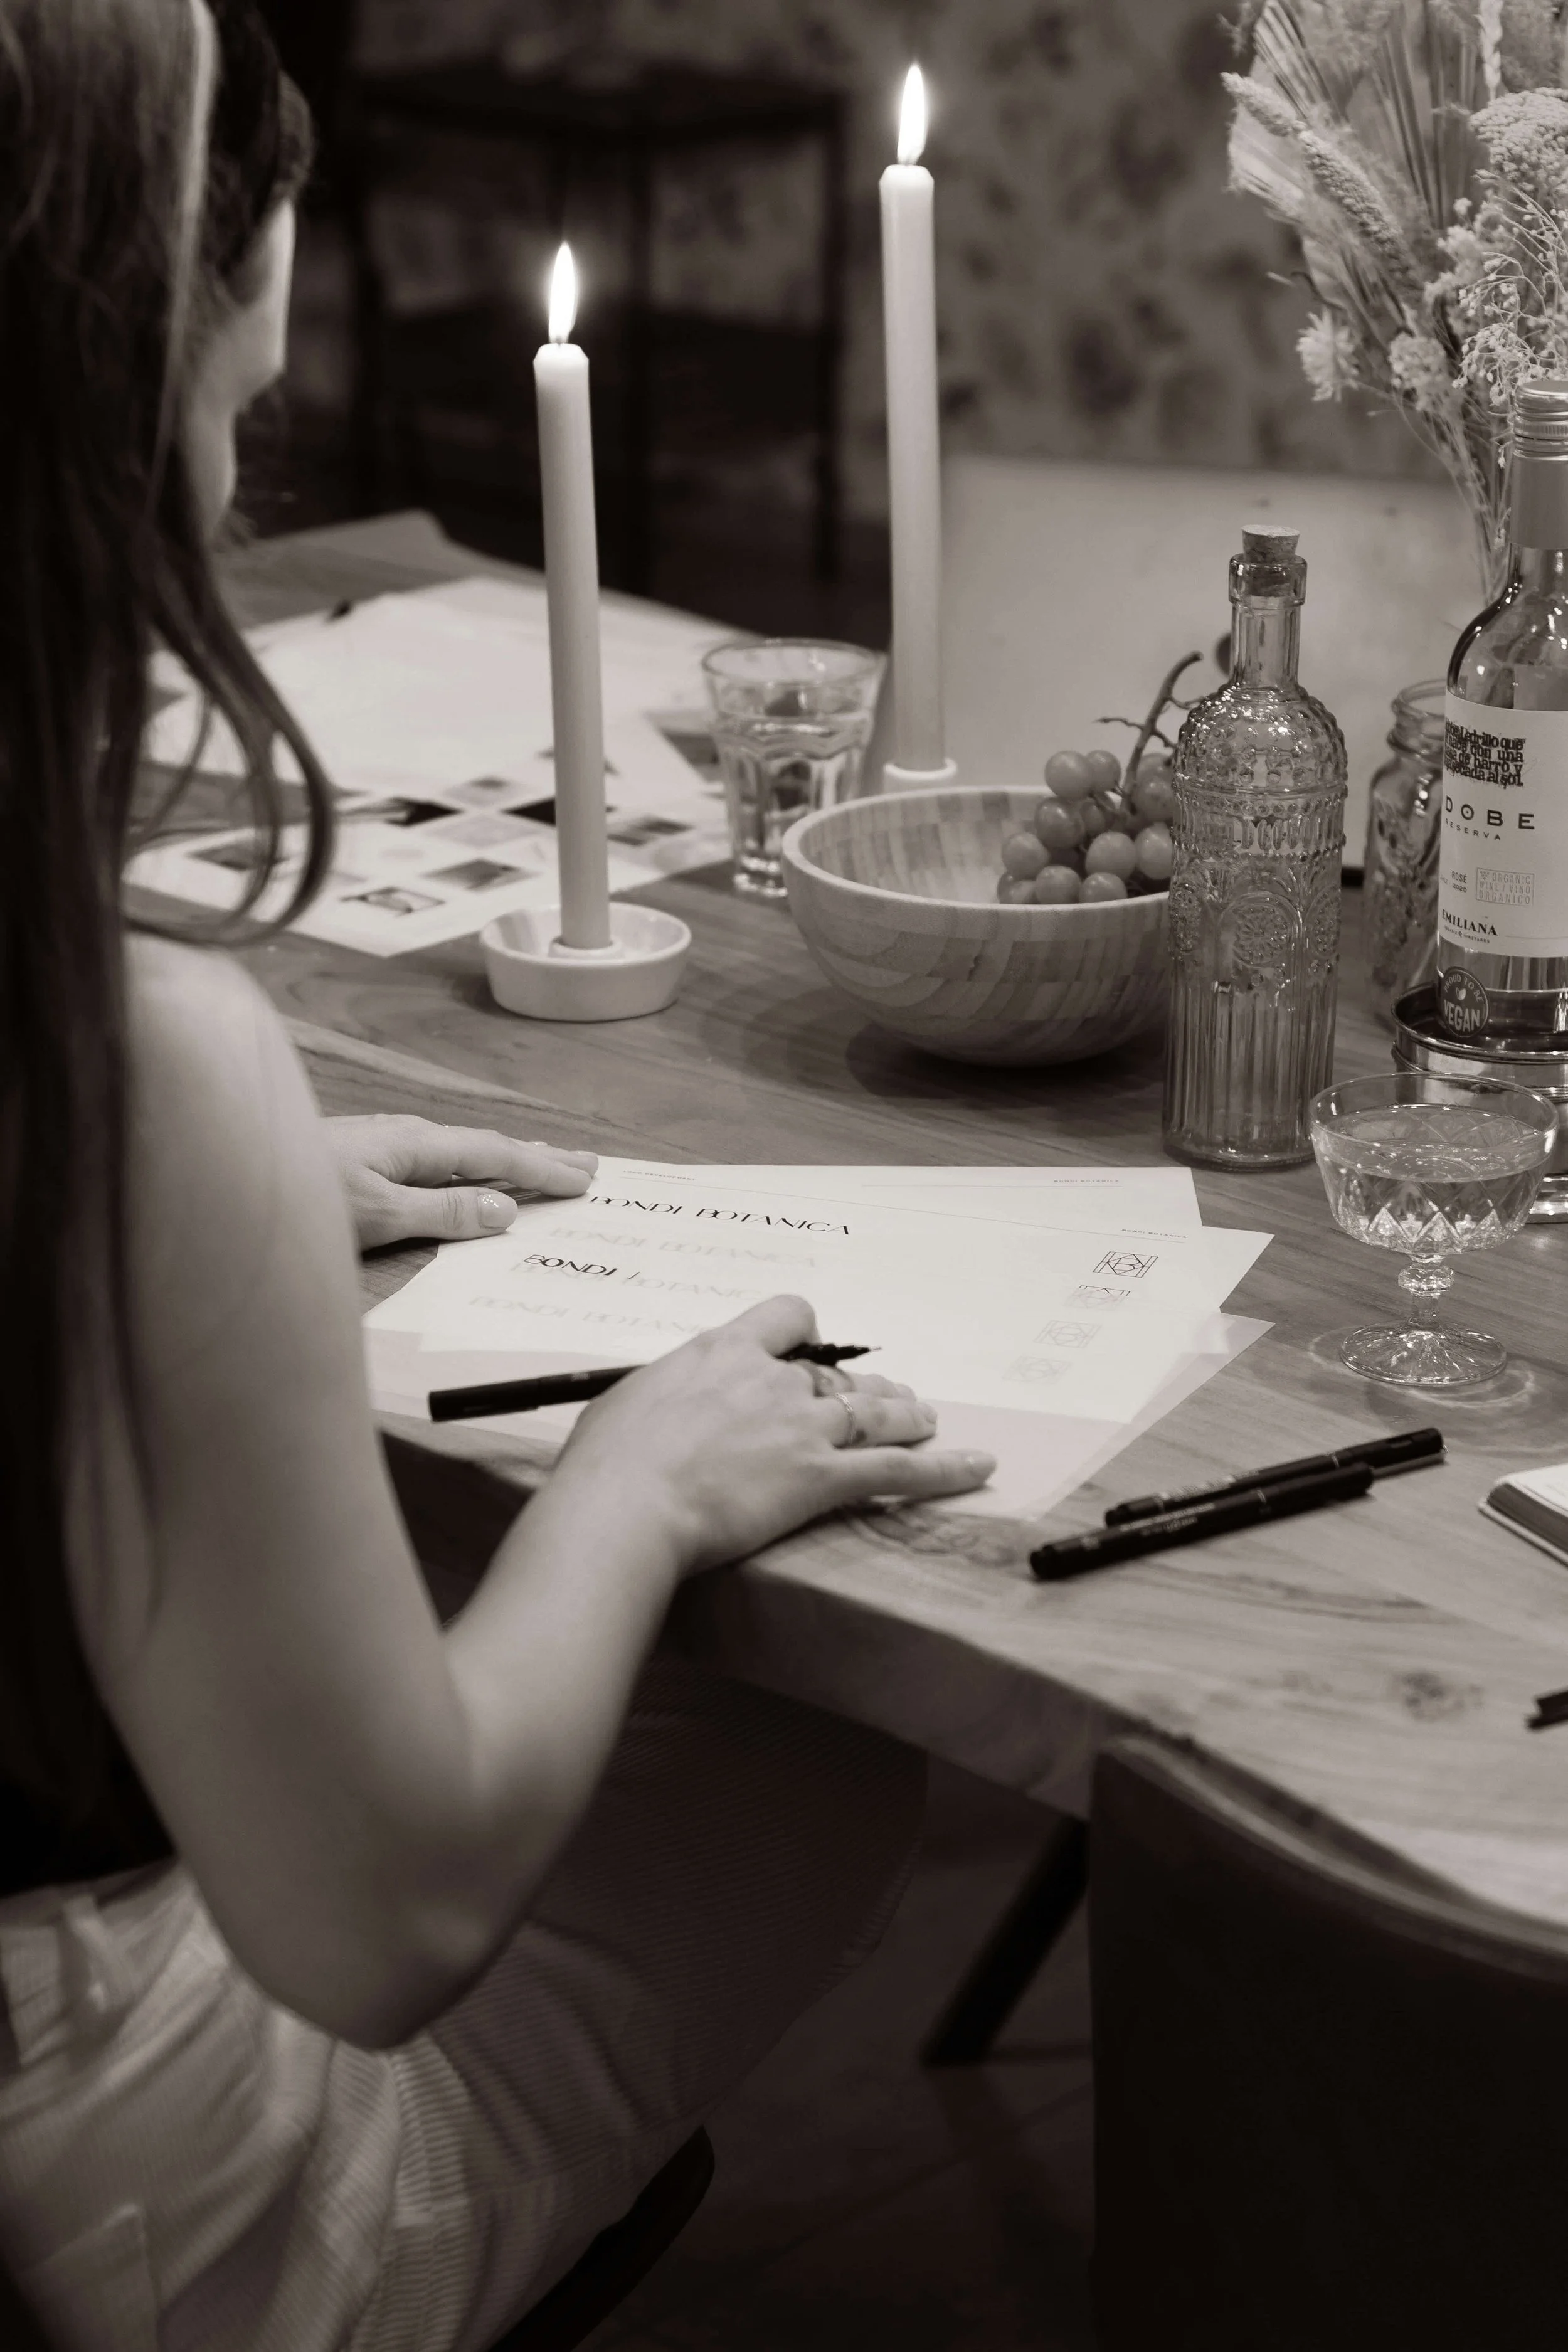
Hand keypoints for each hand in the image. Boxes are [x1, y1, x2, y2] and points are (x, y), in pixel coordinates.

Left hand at [323, 1115, 594, 1250]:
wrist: (231, 1179)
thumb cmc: (299, 1198)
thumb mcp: (376, 1214)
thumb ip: (441, 1212)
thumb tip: (502, 1208)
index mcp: (416, 1145)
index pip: (496, 1155)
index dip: (543, 1168)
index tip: (584, 1179)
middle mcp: (407, 1137)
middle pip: (487, 1144)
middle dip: (538, 1154)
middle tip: (586, 1163)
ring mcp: (386, 1145)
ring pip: (464, 1150)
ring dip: (508, 1157)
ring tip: (543, 1161)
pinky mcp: (367, 1158)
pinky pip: (441, 1159)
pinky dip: (474, 1165)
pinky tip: (469, 1173)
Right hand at [547, 1294, 995, 1575]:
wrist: (625, 1505)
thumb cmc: (607, 1466)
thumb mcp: (624, 1408)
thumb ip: (659, 1401)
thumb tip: (654, 1415)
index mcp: (720, 1353)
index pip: (784, 1318)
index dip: (803, 1334)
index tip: (806, 1352)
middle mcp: (771, 1380)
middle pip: (837, 1373)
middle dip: (862, 1389)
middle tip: (881, 1401)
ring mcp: (802, 1427)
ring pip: (874, 1413)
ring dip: (905, 1416)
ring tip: (926, 1420)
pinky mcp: (820, 1477)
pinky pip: (897, 1471)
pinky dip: (943, 1469)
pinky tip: (976, 1468)